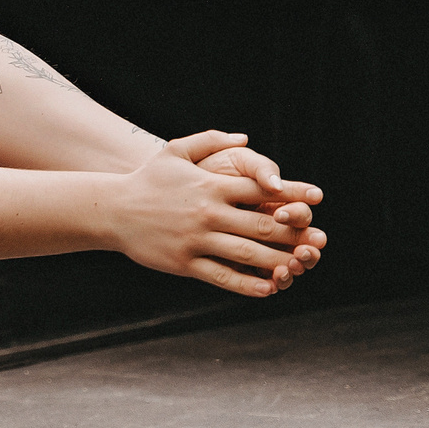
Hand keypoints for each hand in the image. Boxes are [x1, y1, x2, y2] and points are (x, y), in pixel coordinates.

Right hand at [108, 131, 327, 297]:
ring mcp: (197, 240)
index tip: (316, 200)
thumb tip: (247, 139)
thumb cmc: (148, 180)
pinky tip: (269, 288)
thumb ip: (212, 140)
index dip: (292, 194)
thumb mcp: (176, 150)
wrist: (111, 210)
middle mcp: (208, 212)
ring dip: (278, 261)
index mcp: (211, 185)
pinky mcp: (186, 263)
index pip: (260, 189)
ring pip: (247, 254)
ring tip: (300, 267)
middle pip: (261, 224)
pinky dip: (249, 285)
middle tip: (317, 241)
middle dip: (294, 233)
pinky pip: (223, 277)